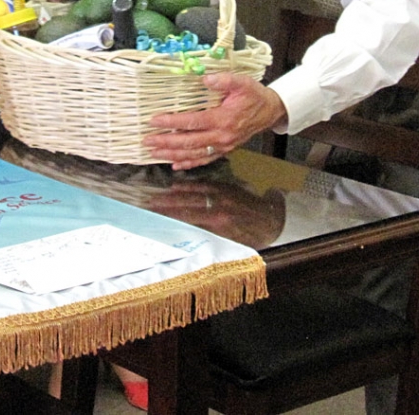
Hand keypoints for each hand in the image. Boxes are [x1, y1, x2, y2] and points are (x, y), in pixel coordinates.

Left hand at [144, 73, 286, 169]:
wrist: (270, 111)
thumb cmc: (254, 96)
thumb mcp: (242, 83)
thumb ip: (224, 80)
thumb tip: (205, 79)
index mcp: (223, 119)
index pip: (192, 122)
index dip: (172, 122)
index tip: (154, 120)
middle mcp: (221, 136)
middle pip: (189, 142)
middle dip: (166, 142)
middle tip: (148, 140)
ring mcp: (223, 146)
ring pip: (194, 154)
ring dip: (172, 154)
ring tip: (155, 152)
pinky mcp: (224, 150)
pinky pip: (204, 159)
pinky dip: (188, 163)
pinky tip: (176, 164)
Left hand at [146, 182, 286, 248]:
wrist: (270, 221)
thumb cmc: (247, 205)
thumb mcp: (228, 189)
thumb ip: (205, 187)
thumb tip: (177, 187)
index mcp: (219, 189)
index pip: (190, 191)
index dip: (171, 194)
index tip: (155, 196)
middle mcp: (218, 202)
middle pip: (186, 204)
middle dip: (165, 206)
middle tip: (148, 207)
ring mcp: (220, 219)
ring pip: (190, 217)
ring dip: (171, 218)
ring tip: (155, 218)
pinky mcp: (224, 233)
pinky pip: (201, 231)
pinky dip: (186, 230)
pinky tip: (174, 230)